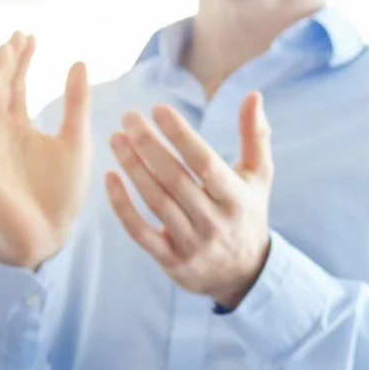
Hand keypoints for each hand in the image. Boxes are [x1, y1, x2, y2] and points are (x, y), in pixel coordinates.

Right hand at [0, 31, 90, 270]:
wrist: (51, 236)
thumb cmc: (62, 193)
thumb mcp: (75, 141)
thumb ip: (76, 104)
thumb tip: (79, 62)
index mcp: (19, 127)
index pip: (15, 85)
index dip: (20, 60)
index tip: (30, 36)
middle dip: (4, 63)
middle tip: (16, 37)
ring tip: (3, 56)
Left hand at [105, 92, 274, 308]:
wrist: (243, 274)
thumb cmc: (246, 213)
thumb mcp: (259, 177)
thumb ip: (255, 135)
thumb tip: (253, 95)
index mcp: (236, 198)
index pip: (204, 162)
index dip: (180, 134)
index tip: (158, 109)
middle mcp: (214, 222)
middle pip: (175, 179)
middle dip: (148, 145)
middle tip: (127, 117)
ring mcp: (192, 244)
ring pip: (156, 201)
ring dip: (132, 168)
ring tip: (115, 139)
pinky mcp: (171, 261)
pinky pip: (140, 232)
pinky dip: (122, 206)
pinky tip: (110, 178)